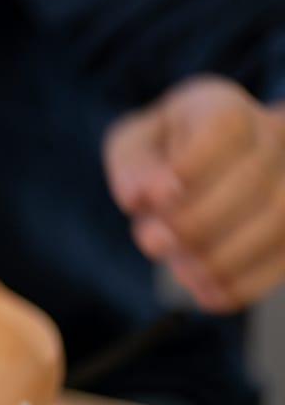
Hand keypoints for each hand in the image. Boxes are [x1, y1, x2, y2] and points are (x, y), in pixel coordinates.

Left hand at [104, 75, 284, 311]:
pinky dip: (248, 282)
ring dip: (226, 257)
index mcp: (222, 108)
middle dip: (200, 220)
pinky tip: (210, 295)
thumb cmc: (165, 152)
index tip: (157, 198)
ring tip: (181, 273)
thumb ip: (134, 167)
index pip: (224, 127)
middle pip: (253, 179)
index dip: (194, 165)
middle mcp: (271, 138)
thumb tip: (143, 198)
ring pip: (280, 221)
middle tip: (152, 243)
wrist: (205, 164)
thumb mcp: (134, 146)